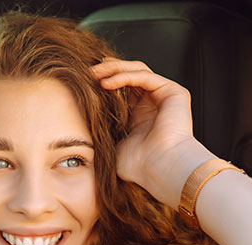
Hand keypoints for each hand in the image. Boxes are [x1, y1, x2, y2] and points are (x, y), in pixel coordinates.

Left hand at [92, 59, 214, 206]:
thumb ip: (102, 129)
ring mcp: (165, 96)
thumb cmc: (138, 165)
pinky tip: (107, 82)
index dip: (104, 80)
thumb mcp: (112, 144)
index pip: (122, 88)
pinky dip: (125, 76)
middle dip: (107, 70)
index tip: (83, 81)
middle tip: (87, 71)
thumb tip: (77, 122)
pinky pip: (145, 76)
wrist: (161, 169)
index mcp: (140, 114)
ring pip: (137, 70)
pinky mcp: (174, 92)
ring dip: (114, 69)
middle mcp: (154, 102)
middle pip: (129, 74)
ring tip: (94, 73)